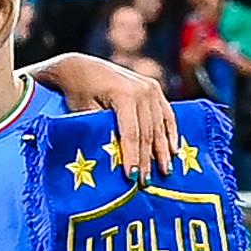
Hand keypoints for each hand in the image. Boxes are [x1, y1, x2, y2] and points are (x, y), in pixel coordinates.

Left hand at [32, 52, 183, 174]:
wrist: (81, 68)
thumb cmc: (77, 92)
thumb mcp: (83, 112)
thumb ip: (100, 130)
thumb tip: (114, 158)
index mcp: (124, 94)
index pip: (131, 133)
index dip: (132, 156)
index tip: (132, 176)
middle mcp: (143, 90)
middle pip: (147, 132)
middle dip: (147, 159)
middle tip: (146, 182)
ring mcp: (151, 88)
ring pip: (159, 126)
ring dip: (162, 150)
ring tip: (164, 171)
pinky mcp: (155, 89)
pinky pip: (166, 114)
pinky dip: (170, 133)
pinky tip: (173, 151)